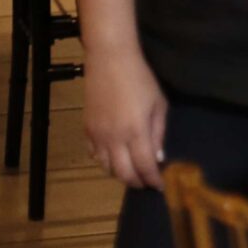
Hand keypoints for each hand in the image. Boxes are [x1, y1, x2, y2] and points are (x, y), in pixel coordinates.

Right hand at [84, 44, 167, 189]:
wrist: (110, 61)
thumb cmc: (141, 79)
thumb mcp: (159, 104)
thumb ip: (158, 133)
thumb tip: (158, 158)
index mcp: (136, 132)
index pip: (144, 166)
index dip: (153, 180)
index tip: (160, 186)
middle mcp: (114, 139)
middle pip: (123, 173)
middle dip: (136, 182)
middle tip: (147, 182)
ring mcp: (97, 136)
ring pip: (106, 168)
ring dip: (121, 174)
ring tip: (133, 172)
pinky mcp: (86, 130)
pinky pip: (95, 156)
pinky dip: (106, 162)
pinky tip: (115, 158)